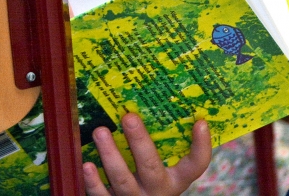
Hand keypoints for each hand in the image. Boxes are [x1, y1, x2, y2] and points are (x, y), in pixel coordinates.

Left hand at [84, 113, 211, 195]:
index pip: (195, 166)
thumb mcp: (164, 169)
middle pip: (151, 167)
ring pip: (123, 180)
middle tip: (128, 117)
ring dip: (110, 155)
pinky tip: (86, 164)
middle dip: (139, 141)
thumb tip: (162, 102)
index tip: (200, 123)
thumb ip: (166, 144)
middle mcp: (157, 191)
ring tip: (100, 131)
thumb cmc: (150, 182)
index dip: (201, 147)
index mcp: (174, 180)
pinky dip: (93, 182)